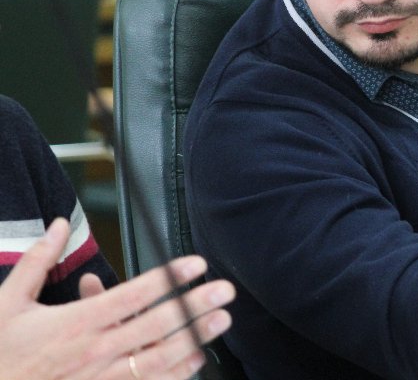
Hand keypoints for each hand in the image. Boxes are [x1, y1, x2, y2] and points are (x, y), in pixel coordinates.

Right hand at [0, 218, 235, 379]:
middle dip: (194, 305)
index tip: (195, 264)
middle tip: (224, 291)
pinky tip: (196, 360)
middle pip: (155, 324)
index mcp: (76, 323)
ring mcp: (101, 377)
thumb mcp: (7, 303)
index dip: (168, 279)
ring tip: (221, 321)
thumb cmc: (0, 354)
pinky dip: (175, 373)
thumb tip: (60, 225)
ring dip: (193, 338)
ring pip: (158, 358)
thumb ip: (37, 261)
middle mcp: (95, 350)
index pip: (133, 295)